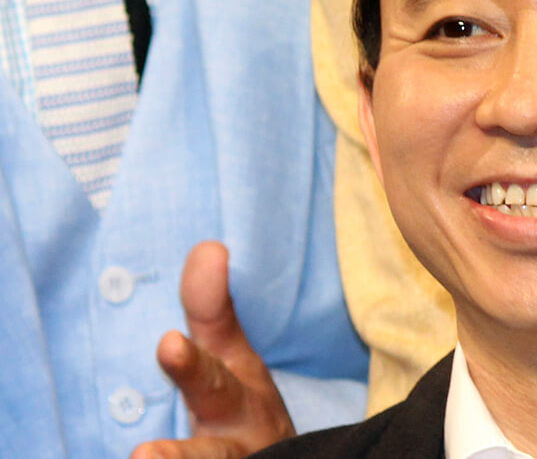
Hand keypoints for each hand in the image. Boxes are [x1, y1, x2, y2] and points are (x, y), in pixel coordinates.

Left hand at [130, 241, 294, 458]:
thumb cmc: (245, 410)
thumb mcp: (233, 361)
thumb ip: (212, 310)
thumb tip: (208, 247)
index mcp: (238, 401)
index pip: (213, 379)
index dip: (192, 365)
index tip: (166, 347)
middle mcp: (240, 444)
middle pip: (211, 456)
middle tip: (142, 457)